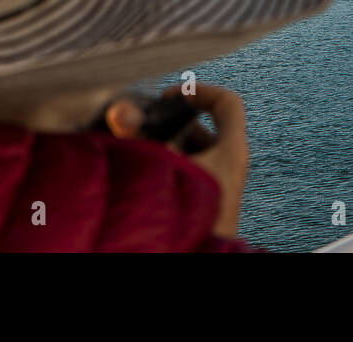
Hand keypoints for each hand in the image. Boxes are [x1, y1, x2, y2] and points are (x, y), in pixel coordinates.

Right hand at [104, 84, 249, 238]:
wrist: (193, 261)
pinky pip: (184, 178)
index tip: (167, 96)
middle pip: (203, 129)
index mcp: (231, 153)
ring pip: (190, 155)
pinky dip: (162, 170)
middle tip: (139, 128)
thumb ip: (136, 135)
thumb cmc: (183, 217)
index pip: (228, 103)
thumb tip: (121, 109)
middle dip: (168, 124)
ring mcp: (217, 191)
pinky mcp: (203, 208)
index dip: (198, 91)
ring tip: (133, 153)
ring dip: (160, 148)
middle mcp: (229, 170)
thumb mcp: (157, 169)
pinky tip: (136, 176)